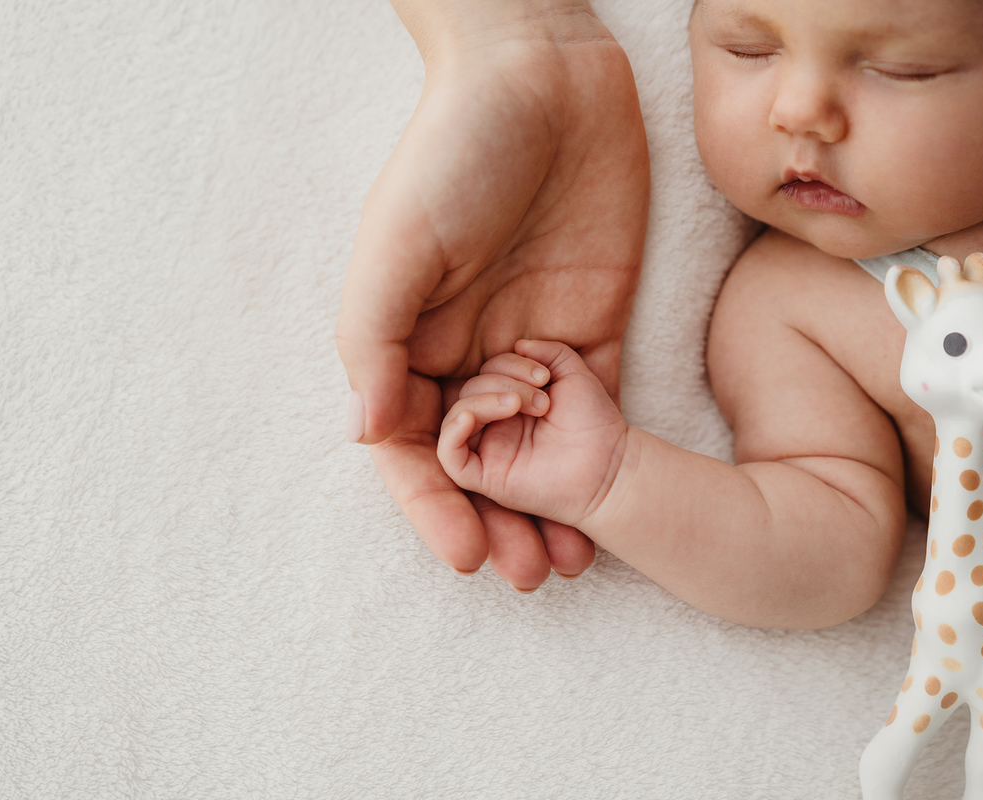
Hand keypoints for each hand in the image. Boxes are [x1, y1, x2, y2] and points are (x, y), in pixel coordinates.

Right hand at [334, 1, 647, 590]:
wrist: (543, 80)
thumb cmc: (453, 152)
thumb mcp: (398, 242)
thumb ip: (376, 339)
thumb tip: (370, 432)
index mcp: (407, 342)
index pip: (415, 447)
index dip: (434, 506)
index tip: (465, 555)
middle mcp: (466, 354)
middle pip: (480, 463)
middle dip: (498, 523)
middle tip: (526, 575)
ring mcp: (533, 346)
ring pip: (540, 454)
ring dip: (550, 512)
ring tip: (569, 565)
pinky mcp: (594, 330)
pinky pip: (595, 412)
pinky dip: (600, 462)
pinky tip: (612, 508)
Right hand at [438, 340, 628, 529]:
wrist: (610, 466)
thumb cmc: (594, 424)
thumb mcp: (573, 373)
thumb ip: (549, 351)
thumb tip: (518, 345)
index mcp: (513, 401)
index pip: (488, 372)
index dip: (510, 364)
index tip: (545, 376)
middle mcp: (497, 425)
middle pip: (470, 389)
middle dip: (503, 382)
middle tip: (543, 399)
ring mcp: (489, 451)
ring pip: (457, 416)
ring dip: (484, 400)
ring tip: (519, 405)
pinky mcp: (485, 477)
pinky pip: (448, 455)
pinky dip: (452, 431)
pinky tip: (470, 417)